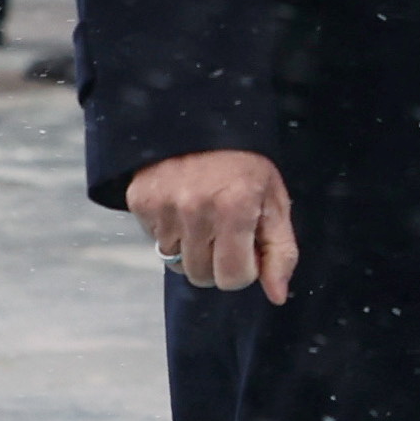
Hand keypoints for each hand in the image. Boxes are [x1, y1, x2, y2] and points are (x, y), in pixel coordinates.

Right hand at [129, 149, 301, 303]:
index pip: (234, 278)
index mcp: (235, 208)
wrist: (202, 124)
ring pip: (176, 263)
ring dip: (192, 250)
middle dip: (218, 263)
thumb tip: (277, 296)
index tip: (248, 249)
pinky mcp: (139, 202)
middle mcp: (195, 208)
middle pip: (202, 276)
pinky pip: (156, 241)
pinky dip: (171, 233)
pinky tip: (183, 207)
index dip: (245, 270)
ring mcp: (163, 206)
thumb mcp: (274, 203)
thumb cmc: (246, 169)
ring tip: (205, 219)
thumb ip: (280, 252)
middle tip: (227, 234)